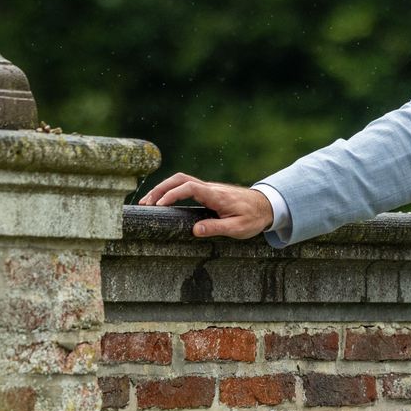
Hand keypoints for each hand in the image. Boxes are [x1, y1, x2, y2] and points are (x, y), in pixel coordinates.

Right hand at [138, 173, 274, 239]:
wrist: (266, 205)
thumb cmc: (253, 218)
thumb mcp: (238, 228)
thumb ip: (216, 227)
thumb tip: (194, 230)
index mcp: (216, 195)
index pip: (189, 188)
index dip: (172, 195)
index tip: (159, 207)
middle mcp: (210, 188)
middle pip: (179, 179)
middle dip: (160, 189)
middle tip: (144, 203)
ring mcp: (208, 188)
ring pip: (181, 180)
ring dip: (163, 189)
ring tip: (148, 203)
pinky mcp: (207, 191)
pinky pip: (185, 186)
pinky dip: (170, 191)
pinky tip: (163, 201)